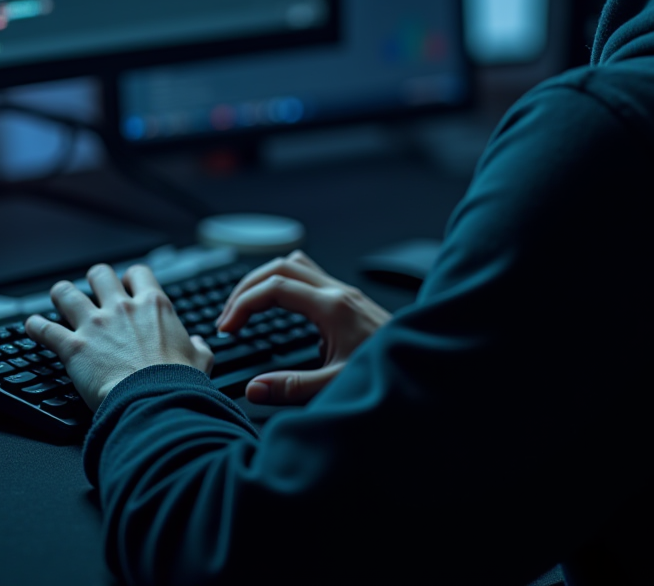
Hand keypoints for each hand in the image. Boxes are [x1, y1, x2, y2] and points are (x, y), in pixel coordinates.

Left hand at [25, 263, 213, 410]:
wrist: (154, 400)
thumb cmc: (177, 381)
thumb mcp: (200, 359)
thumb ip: (198, 347)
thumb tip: (198, 344)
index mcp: (154, 306)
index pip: (138, 273)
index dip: (130, 278)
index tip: (127, 286)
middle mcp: (122, 308)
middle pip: (100, 274)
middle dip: (94, 279)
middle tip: (91, 289)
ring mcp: (95, 324)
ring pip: (66, 293)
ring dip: (60, 294)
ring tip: (58, 297)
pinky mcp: (73, 346)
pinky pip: (44, 329)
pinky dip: (35, 326)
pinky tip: (31, 325)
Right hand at [216, 250, 391, 405]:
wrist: (425, 365)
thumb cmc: (389, 373)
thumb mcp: (338, 385)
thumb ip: (293, 388)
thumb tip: (255, 389)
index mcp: (333, 307)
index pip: (275, 288)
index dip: (243, 304)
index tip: (229, 328)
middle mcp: (338, 292)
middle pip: (280, 267)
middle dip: (247, 288)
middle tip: (229, 317)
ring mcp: (345, 293)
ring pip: (295, 265)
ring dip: (266, 280)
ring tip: (247, 307)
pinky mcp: (349, 300)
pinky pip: (309, 277)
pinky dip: (285, 285)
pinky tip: (280, 312)